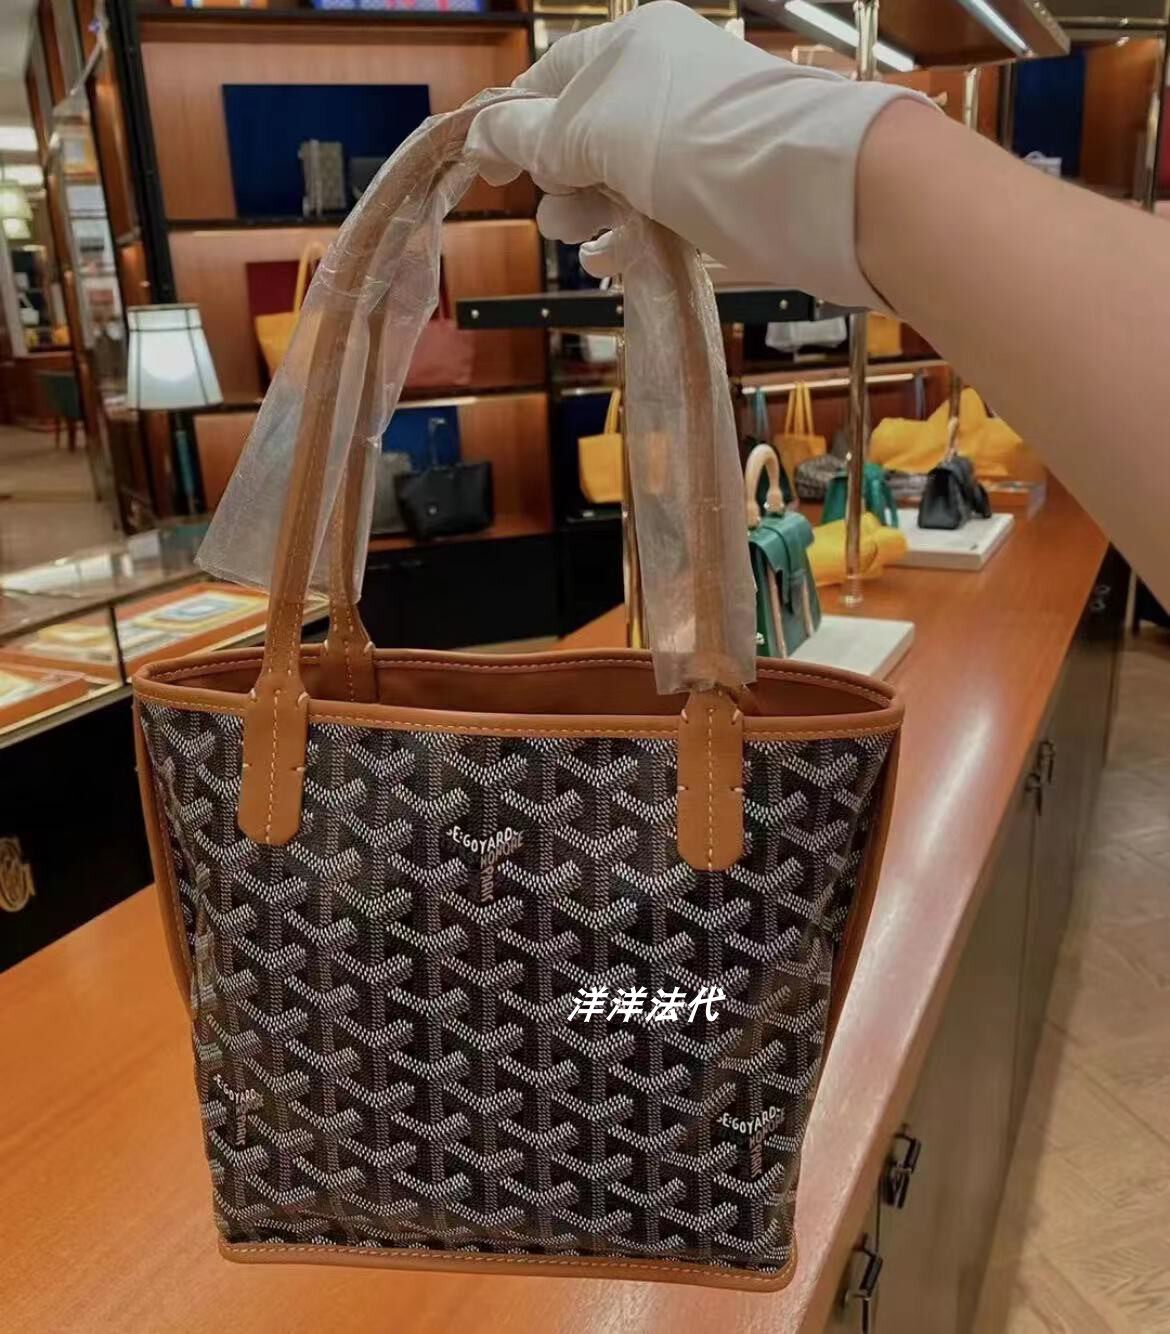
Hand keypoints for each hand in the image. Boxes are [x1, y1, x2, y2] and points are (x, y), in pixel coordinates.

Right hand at [467, 1, 927, 308]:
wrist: (809, 189)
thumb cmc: (693, 143)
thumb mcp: (594, 131)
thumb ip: (532, 135)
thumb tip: (483, 134)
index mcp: (629, 46)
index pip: (551, 79)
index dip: (513, 125)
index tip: (485, 172)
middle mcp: (660, 87)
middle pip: (581, 136)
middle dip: (558, 179)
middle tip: (560, 212)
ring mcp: (690, 143)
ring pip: (616, 183)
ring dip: (589, 214)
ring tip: (584, 241)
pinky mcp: (715, 195)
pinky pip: (654, 216)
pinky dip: (629, 240)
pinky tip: (613, 264)